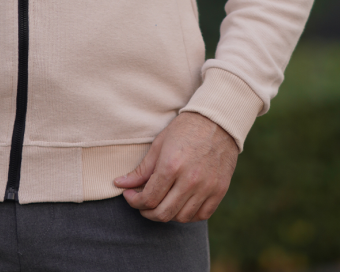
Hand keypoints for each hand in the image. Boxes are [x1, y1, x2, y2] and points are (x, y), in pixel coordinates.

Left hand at [114, 112, 237, 222]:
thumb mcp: (159, 145)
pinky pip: (202, 215)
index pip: (148, 198)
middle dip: (147, 212)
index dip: (134, 201)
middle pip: (163, 213)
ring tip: (161, 202)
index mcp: (171, 166)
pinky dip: (188, 215)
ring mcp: (207, 187)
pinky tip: (180, 204)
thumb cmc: (184, 130)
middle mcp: (190, 180)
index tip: (129, 195)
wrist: (216, 121)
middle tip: (142, 204)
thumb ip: (141, 170)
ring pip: (182, 218)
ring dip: (167, 214)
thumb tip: (120, 184)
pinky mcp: (219, 191)